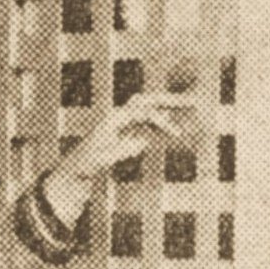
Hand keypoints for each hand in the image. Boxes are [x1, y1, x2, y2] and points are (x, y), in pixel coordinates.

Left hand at [56, 93, 201, 187]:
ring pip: (150, 111)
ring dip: (170, 109)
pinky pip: (148, 125)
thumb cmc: (86, 163)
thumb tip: (141, 142)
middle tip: (193, 102)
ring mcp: (124, 123)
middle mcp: (120, 117)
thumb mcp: (102, 159)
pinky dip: (163, 124)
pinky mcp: (127, 132)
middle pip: (148, 101)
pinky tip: (177, 128)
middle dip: (170, 100)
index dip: (162, 120)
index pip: (144, 112)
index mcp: (114, 119)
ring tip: (194, 108)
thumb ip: (121, 150)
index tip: (176, 134)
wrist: (75, 168)